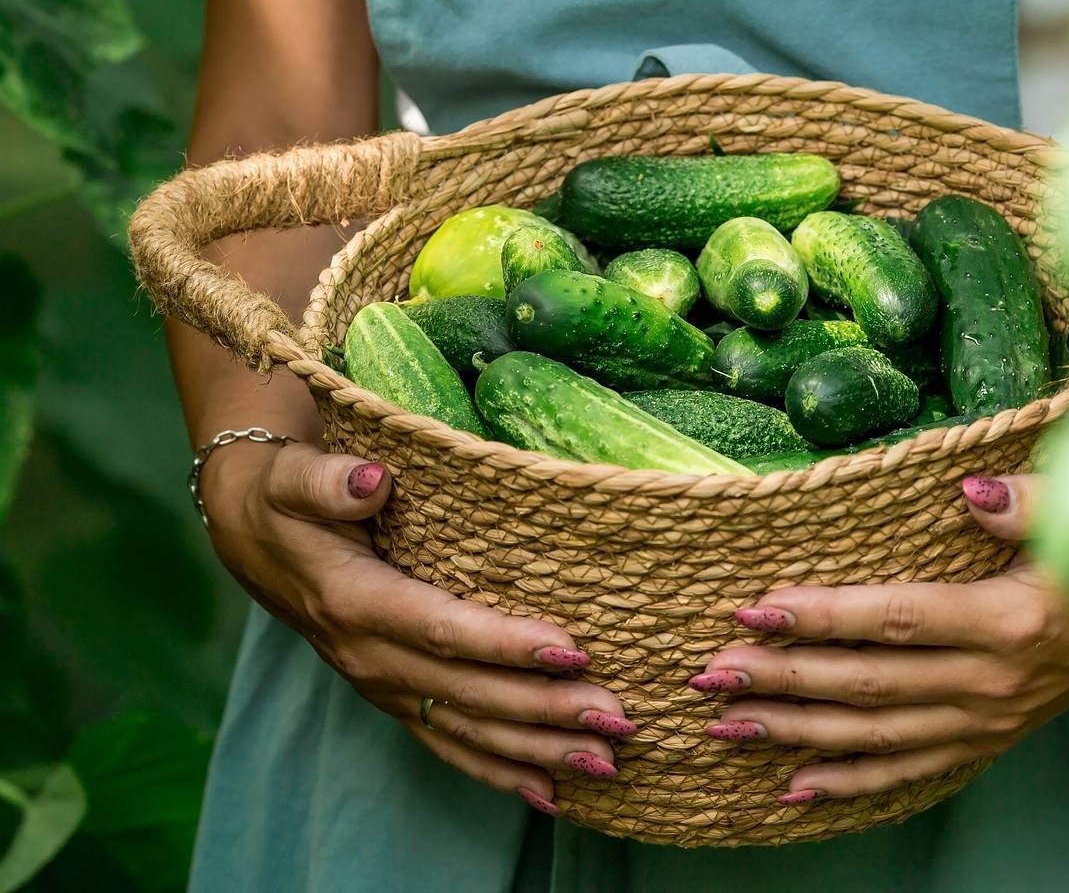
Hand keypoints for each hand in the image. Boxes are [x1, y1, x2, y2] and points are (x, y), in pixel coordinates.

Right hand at [201, 440, 633, 814]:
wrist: (252, 534)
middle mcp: (370, 656)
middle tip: (617, 718)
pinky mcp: (392, 695)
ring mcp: (381, 684)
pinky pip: (446, 742)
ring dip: (537, 751)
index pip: (442, 629)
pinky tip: (548, 791)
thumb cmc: (285, 496)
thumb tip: (372, 481)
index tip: (573, 649)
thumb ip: (329, 481)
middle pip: (468, 693)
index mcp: (356, 601)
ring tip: (606, 764)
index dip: (506, 643)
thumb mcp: (295, 477)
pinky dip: (497, 770)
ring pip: (466, 729)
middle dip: (545, 711)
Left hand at [688, 472, 1068, 804]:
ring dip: (796, 732)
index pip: (893, 620)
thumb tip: (974, 490)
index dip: (822, 614)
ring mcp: (981, 721)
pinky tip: (793, 788)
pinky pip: (907, 772)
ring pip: (873, 735)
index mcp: (1004, 623)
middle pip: (865, 685)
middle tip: (709, 672)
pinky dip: (849, 783)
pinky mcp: (979, 740)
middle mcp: (986, 683)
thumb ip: (1030, 505)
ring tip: (725, 725)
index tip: (755, 606)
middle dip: (781, 679)